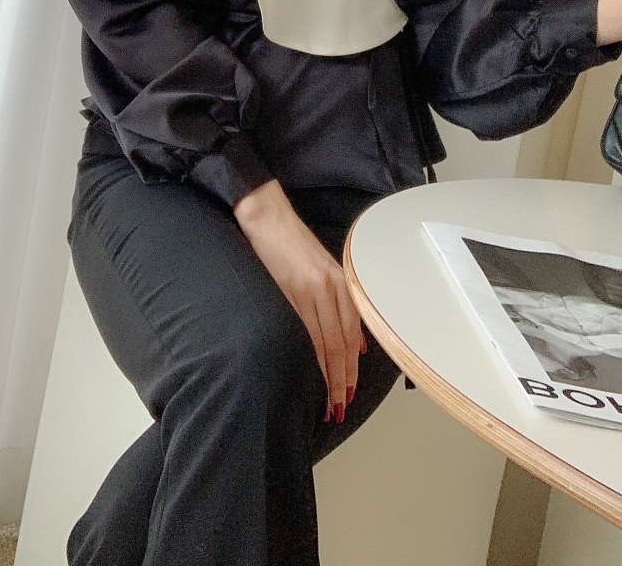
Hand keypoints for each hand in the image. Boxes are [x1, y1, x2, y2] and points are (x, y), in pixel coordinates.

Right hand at [235, 200, 367, 422]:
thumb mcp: (321, 269)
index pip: (353, 334)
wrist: (268, 216)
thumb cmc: (289, 243)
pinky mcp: (297, 289)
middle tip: (341, 405)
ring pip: (330, 342)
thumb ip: (336, 301)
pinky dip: (316, 355)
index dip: (353, 365)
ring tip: (331, 400)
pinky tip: (318, 372)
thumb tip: (353, 340)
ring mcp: (317, 288)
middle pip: (345, 342)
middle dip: (344, 377)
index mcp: (341, 282)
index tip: (350, 389)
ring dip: (332, 375)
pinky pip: (310, 330)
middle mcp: (335, 287)